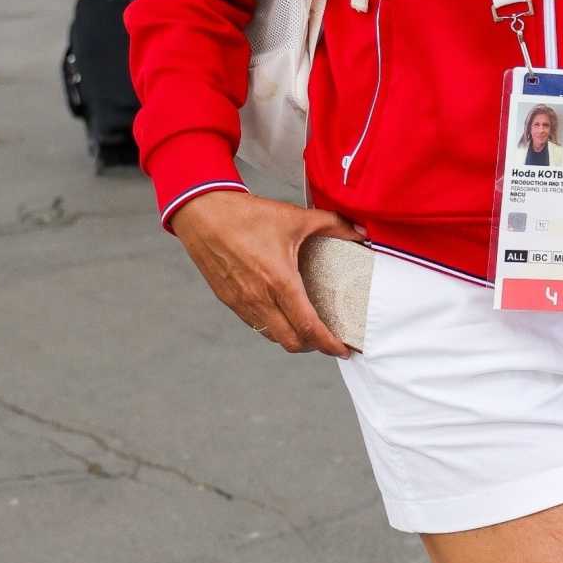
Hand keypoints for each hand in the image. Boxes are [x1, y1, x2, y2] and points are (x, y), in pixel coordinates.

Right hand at [170, 191, 365, 356]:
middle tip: (328, 339)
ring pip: (272, 336)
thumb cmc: (246, 215)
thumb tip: (360, 234)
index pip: (308, 327)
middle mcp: (259, 298)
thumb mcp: (295, 217)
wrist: (202, 213)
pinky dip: (273, 327)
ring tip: (307, 328)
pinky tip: (282, 313)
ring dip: (292, 338)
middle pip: (291, 342)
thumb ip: (332, 224)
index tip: (343, 349)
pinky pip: (256, 325)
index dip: (329, 344)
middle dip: (313, 346)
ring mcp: (242, 303)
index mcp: (279, 281)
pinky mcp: (229, 301)